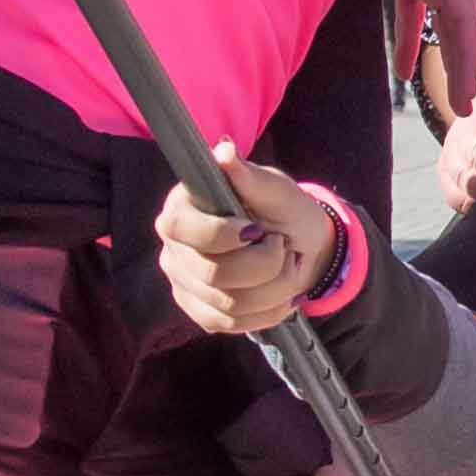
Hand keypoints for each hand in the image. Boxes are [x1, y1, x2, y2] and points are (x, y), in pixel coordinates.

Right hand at [155, 141, 344, 339]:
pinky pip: (231, 324)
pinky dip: (267, 312)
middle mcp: (174, 248)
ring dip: (275, 289)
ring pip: (228, 304)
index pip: (180, 229)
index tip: (258, 230)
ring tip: (289, 267)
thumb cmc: (284, 210)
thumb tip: (223, 151)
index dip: (222, 235)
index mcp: (182, 209)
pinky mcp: (200, 312)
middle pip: (213, 274)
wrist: (301, 247)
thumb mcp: (276, 189)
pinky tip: (282, 295)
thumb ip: (250, 176)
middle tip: (283, 247)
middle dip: (265, 265)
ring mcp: (184, 283)